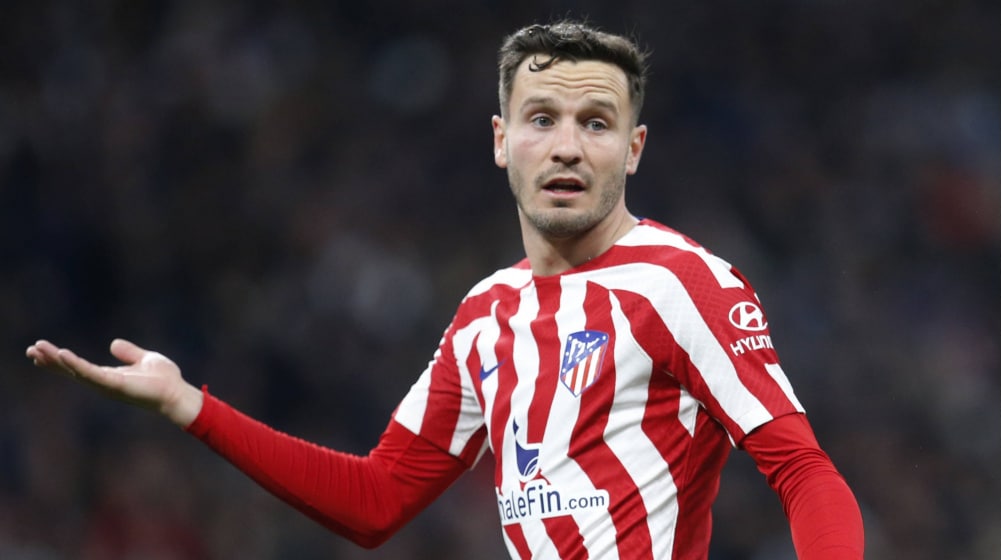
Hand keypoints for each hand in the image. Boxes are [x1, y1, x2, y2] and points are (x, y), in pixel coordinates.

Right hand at [25, 338, 203, 427]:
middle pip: (71, 370)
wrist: (177, 393)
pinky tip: (62, 354)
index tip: (41, 350)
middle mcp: (104, 382)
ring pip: (76, 372)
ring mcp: (107, 385)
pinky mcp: (115, 385)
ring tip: (38, 350)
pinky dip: (76, 365)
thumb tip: (113, 344)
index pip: (78, 367)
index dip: (60, 359)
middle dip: (51, 361)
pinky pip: (91, 374)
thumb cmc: (164, 380)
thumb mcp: (144, 359)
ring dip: (57, 361)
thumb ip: (128, 353)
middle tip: (31, 350)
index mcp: (109, 376)